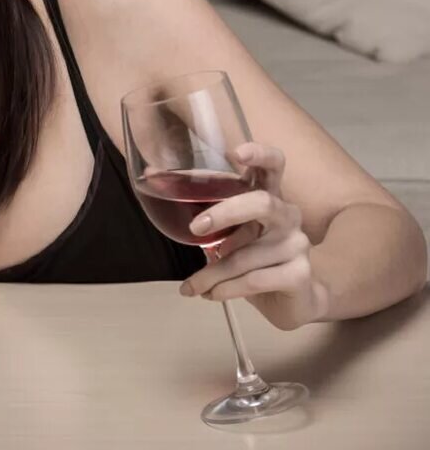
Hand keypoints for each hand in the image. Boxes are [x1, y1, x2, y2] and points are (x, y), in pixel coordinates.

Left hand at [178, 142, 328, 330]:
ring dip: (211, 274)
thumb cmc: (255, 259)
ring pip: (244, 256)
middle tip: (196, 228)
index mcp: (270, 197)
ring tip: (193, 286)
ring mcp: (297, 244)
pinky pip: (254, 280)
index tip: (236, 152)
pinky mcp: (299, 273)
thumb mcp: (229, 234)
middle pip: (261, 203)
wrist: (294, 300)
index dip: (260, 154)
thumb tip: (153, 179)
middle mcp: (288, 215)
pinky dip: (225, 289)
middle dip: (225, 213)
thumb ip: (203, 213)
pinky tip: (212, 294)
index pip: (274, 165)